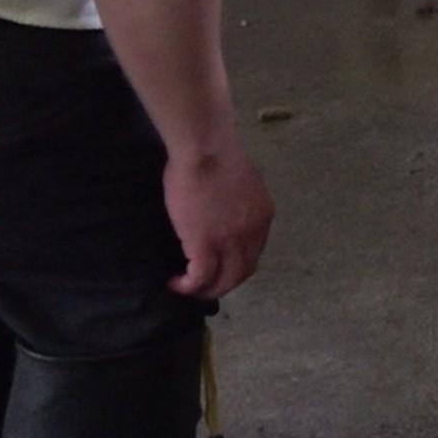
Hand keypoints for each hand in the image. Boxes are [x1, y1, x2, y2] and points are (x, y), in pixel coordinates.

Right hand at [163, 144, 274, 299]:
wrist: (205, 148)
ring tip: (189, 289)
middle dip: (224, 283)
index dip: (236, 263)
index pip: (254, 250)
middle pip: (243, 271)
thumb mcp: (242, 179)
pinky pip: (200, 277)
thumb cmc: (217, 153)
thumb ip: (239, 198)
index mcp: (262, 215)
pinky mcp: (205, 244)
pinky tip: (176, 283)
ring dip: (207, 290)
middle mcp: (252, 232)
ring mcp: (230, 241)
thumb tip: (227, 205)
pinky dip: (188, 286)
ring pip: (224, 280)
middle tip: (204, 286)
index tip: (219, 264)